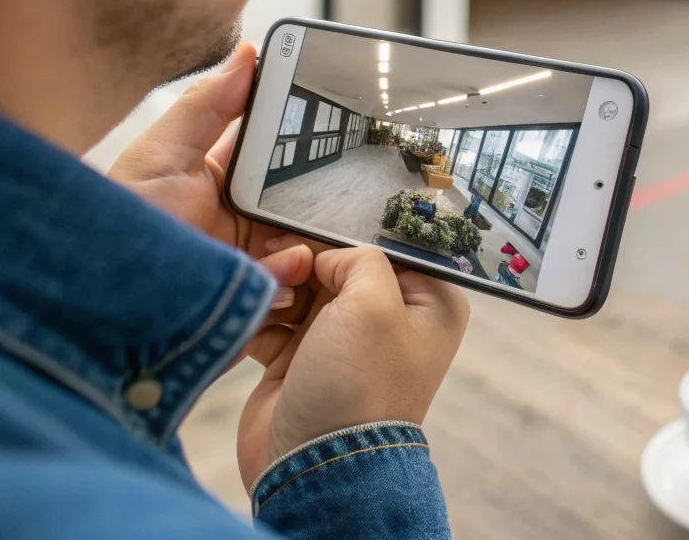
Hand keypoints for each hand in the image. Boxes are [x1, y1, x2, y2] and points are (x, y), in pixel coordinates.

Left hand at [109, 41, 315, 338]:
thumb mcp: (159, 158)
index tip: (331, 116)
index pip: (274, 148)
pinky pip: (300, 283)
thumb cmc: (120, 231)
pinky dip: (295, 275)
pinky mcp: (260, 301)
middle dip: (318, 190)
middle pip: (302, 195)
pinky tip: (280, 271)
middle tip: (334, 182)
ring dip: (309, 236)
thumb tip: (247, 52)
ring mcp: (254, 262)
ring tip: (289, 240)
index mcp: (219, 179)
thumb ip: (207, 105)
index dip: (301, 133)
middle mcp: (241, 219)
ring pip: (309, 239)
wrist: (103, 311)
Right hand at [236, 246, 469, 489]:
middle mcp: (391, 317)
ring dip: (280, 284)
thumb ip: (360, 258)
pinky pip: (278, 315)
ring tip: (272, 297)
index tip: (311, 225)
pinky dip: (264, 313)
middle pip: (340, 262)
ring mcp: (345, 338)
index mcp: (429, 302)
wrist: (314, 463)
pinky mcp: (302, 356)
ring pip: (303, 285)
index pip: (387, 244)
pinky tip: (258, 319)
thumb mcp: (374, 302)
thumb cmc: (359, 385)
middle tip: (280, 256)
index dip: (347, 233)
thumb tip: (329, 255)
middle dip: (305, 259)